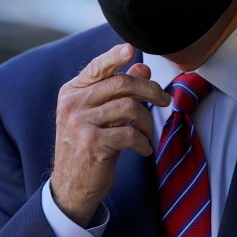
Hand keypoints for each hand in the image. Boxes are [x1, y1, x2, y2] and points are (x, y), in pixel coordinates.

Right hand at [51, 43, 170, 226]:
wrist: (70, 187)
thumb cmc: (87, 148)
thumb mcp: (99, 117)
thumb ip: (117, 92)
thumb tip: (143, 67)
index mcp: (71, 93)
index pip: (97, 68)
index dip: (115, 56)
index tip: (131, 49)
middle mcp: (72, 104)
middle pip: (121, 83)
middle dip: (150, 90)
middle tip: (166, 100)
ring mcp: (80, 123)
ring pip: (129, 107)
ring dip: (147, 121)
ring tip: (149, 133)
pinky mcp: (92, 143)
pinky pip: (129, 133)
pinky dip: (143, 142)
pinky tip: (144, 149)